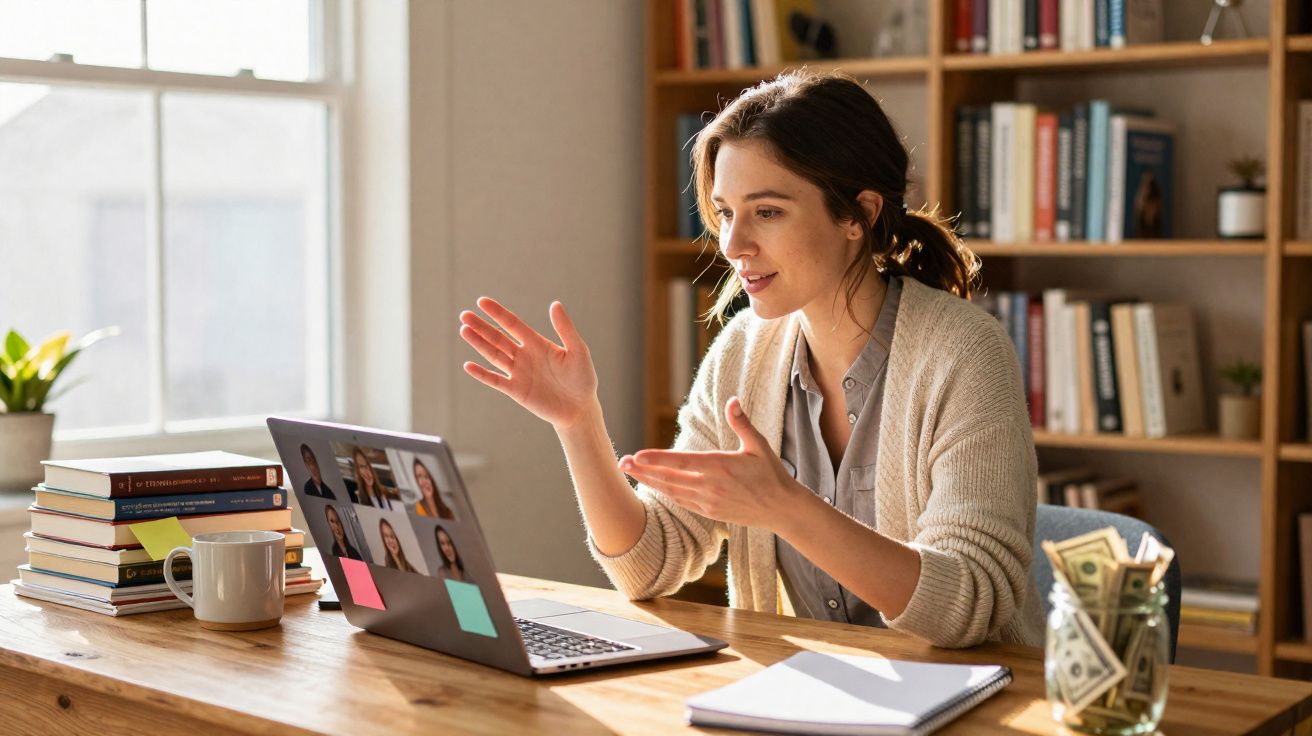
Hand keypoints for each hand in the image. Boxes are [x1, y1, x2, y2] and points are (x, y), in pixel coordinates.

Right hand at [458, 298, 598, 429]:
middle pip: (498, 338)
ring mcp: (518, 373)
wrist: (580, 408)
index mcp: (537, 343)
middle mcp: (524, 355)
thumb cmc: (583, 378)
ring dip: (479, 344)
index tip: (482, 301)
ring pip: (494, 355)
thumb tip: (555, 304)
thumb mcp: (578, 351)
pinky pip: (495, 381)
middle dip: (481, 327)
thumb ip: (565, 329)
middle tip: (464, 315)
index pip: (513, 324)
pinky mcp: (516, 391)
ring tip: (464, 330)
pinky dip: (482, 374)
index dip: (498, 313)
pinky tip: (468, 365)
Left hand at [617, 396, 805, 529]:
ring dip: (649, 482)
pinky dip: (665, 493)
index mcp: (720, 466)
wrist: (781, 509)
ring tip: (630, 472)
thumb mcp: (759, 445)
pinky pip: (682, 502)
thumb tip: (733, 401)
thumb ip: (742, 423)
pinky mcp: (710, 512)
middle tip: (622, 463)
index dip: (657, 459)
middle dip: (644, 471)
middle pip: (669, 478)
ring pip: (672, 491)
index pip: (682, 462)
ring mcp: (709, 502)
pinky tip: (653, 486)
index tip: (638, 455)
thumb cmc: (771, 474)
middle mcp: (711, 486)